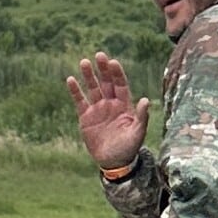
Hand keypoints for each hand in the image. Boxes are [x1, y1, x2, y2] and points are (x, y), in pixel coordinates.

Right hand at [68, 53, 148, 173]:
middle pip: (106, 82)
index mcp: (125, 105)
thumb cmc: (129, 148)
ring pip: (92, 88)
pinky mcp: (86, 117)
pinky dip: (75, 91)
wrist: (113, 162)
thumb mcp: (138, 133)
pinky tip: (70, 79)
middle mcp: (111, 103)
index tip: (113, 62)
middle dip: (103, 69)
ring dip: (88, 75)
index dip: (117, 74)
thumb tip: (146, 100)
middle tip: (99, 55)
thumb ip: (142, 116)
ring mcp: (98, 109)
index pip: (121, 85)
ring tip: (84, 62)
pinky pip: (80, 101)